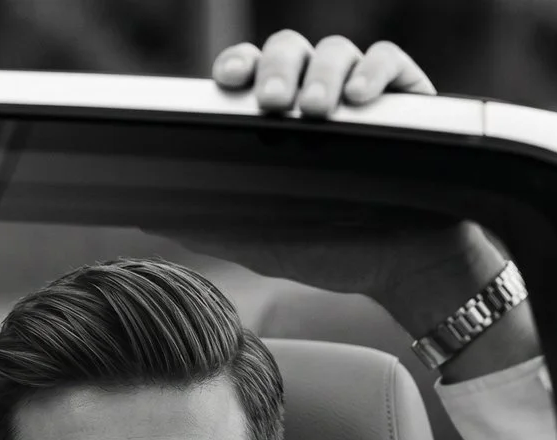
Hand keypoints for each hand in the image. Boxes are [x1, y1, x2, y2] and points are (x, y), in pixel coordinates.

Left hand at [147, 31, 504, 318]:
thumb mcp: (262, 242)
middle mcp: (317, 97)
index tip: (227, 80)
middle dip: (276, 69)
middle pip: (289, 51)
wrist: (403, 271)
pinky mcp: (411, 100)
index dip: (238, 67)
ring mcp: (363, 95)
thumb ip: (209, 224)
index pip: (251, 75)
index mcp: (279, 122)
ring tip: (317, 111)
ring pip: (337, 51)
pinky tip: (361, 101)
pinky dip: (374, 73)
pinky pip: (391, 62)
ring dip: (322, 75)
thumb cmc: (333, 251)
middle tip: (270, 104)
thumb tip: (145, 216)